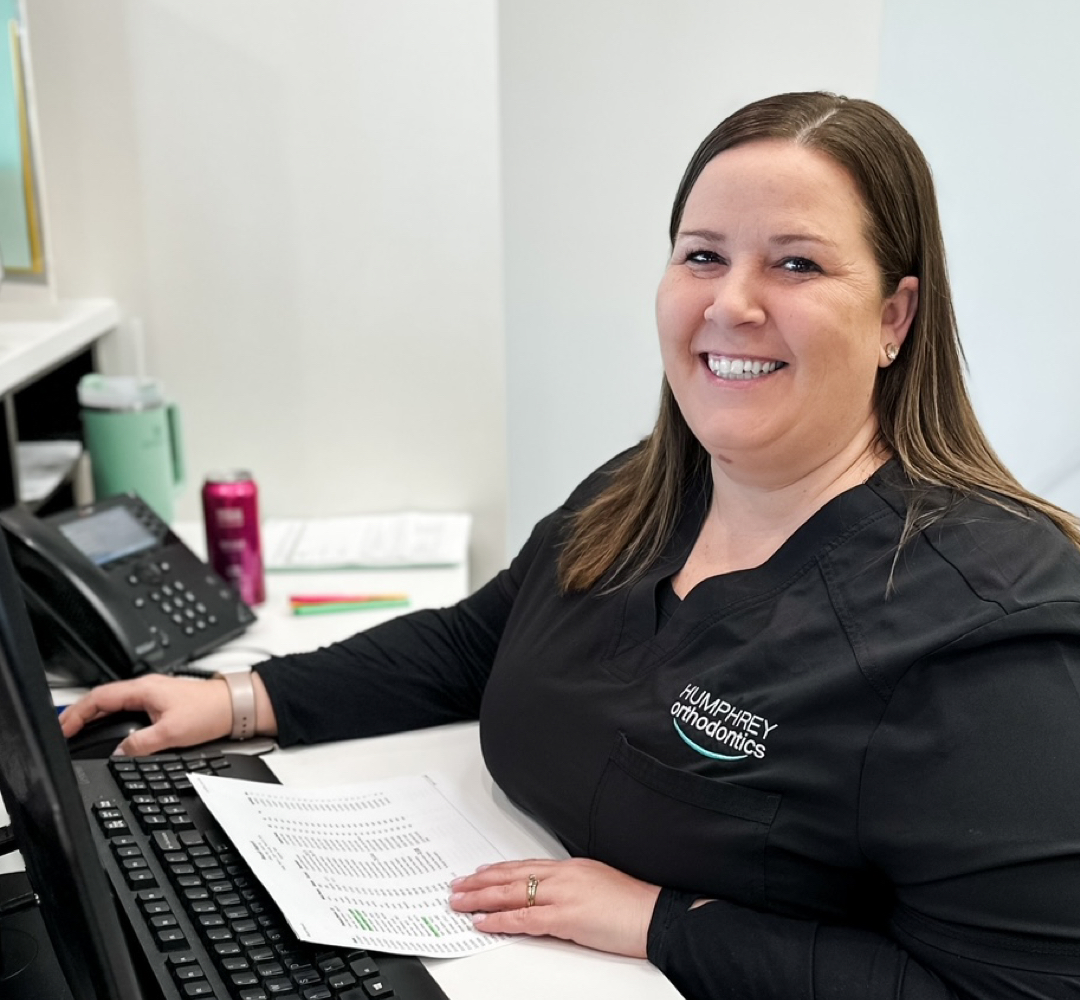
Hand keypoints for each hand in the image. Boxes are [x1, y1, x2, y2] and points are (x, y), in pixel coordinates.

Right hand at [58, 674, 232, 754]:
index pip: (99, 698)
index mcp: (143, 689)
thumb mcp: (172, 732)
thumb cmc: (210, 711)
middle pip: (103, 699)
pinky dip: (112, 718)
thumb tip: (118, 753)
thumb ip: (141, 744)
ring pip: (115, 703)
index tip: (63, 729)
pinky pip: (127, 708)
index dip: (77, 714)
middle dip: (80, 715)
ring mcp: (153, 694)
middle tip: (64, 732)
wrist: (235, 706)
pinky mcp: (161, 703)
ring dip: (95, 716)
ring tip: (79, 732)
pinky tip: (109, 730)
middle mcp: (146, 688)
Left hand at [448, 858, 660, 957]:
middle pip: (512, 875)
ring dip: (481, 898)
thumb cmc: (634, 905)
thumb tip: (553, 899)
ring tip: (459, 901)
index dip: (498, 870)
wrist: (657, 915)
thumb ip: (573, 887)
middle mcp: (564, 874)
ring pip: (512, 893)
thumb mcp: (599, 885)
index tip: (479, 872)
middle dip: (480, 881)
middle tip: (457, 885)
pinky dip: (500, 920)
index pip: (525, 866)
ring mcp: (564, 894)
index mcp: (572, 866)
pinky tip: (483, 922)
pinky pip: (525, 919)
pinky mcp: (567, 917)